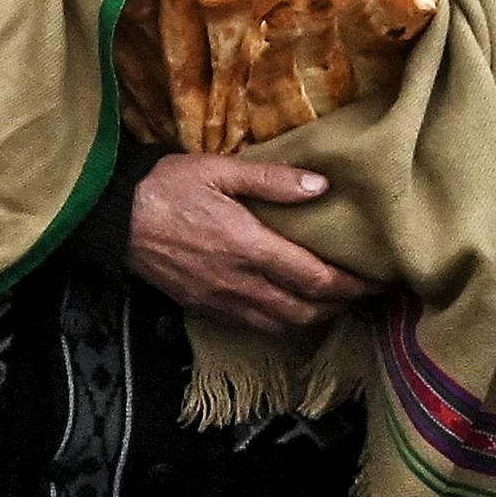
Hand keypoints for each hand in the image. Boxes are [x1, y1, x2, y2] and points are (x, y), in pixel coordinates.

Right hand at [129, 154, 382, 336]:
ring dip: (314, 318)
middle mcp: (241, 282)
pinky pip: (256, 326)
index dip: (355, 286)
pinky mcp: (205, 307)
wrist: (114, 219)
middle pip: (307, 311)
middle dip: (341, 306)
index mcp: (250, 247)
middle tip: (363, 291)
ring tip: (332, 301)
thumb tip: (322, 187)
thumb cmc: (167, 187)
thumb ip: (271, 180)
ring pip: (283, 325)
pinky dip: (283, 323)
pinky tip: (290, 307)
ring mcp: (222, 300)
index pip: (317, 279)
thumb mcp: (218, 170)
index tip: (381, 281)